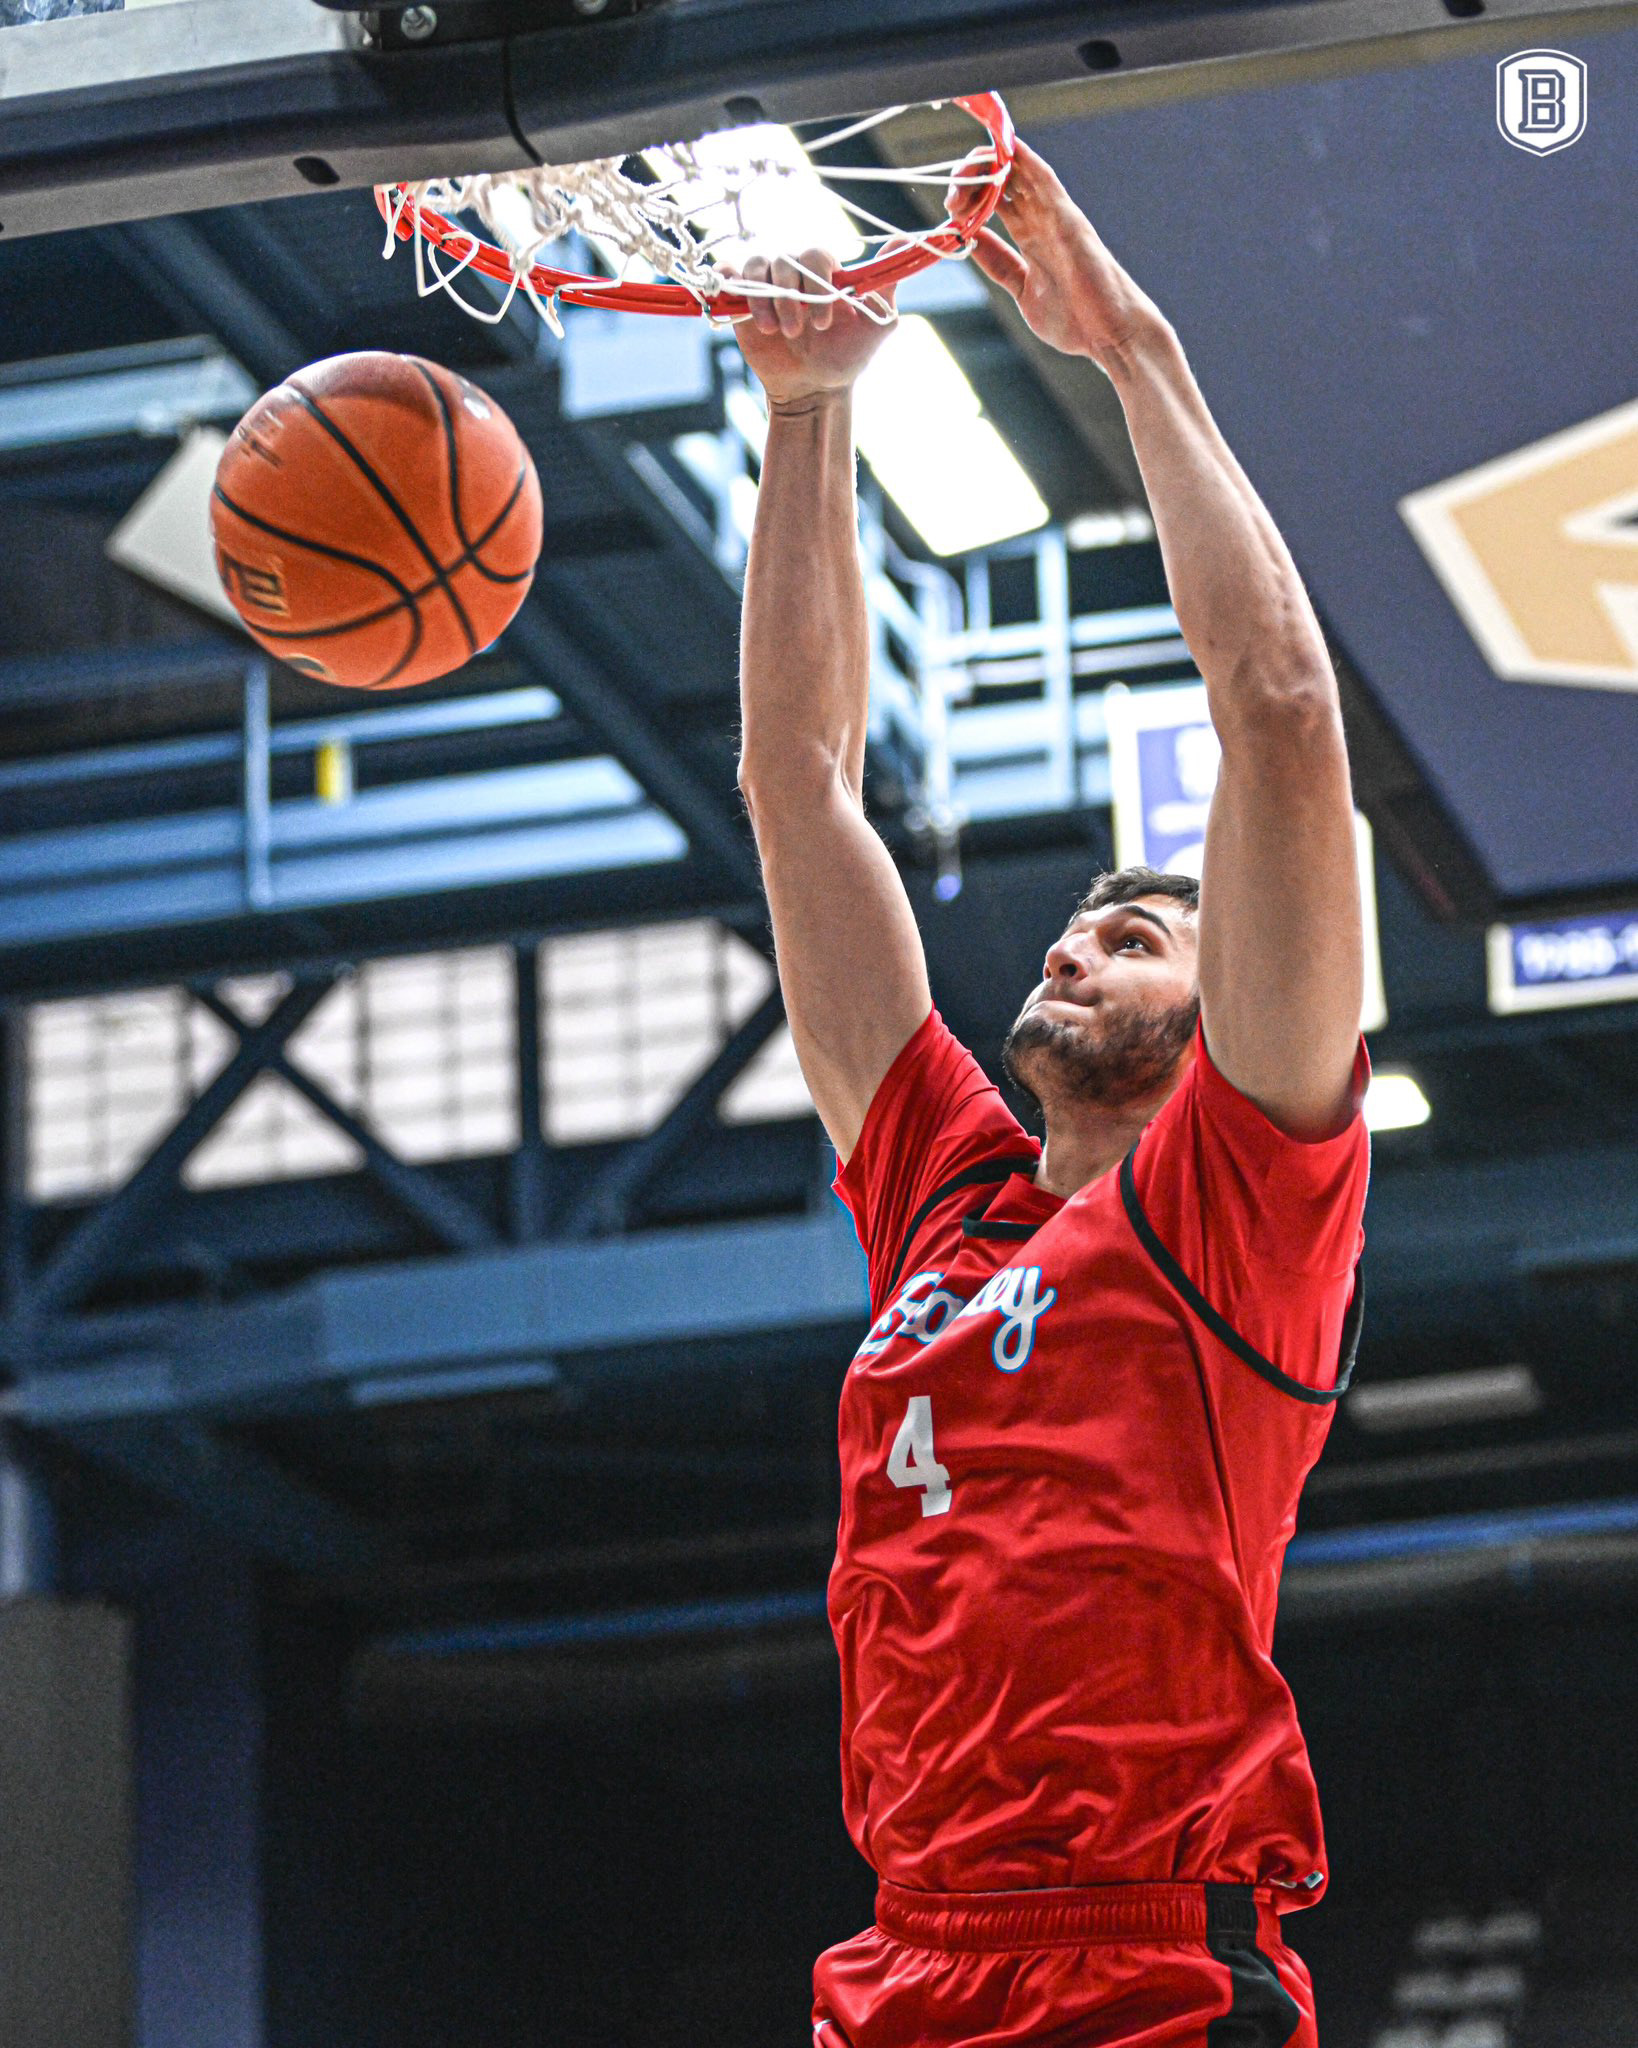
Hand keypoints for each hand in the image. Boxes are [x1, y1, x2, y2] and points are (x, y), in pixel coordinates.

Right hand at [730, 248, 897, 406]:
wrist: (813, 388)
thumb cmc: (846, 355)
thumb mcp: (875, 322)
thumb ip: (885, 285)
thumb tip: (903, 243)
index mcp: (824, 270)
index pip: (815, 255)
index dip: (817, 283)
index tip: (824, 322)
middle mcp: (794, 270)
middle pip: (784, 259)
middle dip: (790, 297)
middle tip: (797, 332)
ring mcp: (767, 282)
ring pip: (756, 266)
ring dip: (764, 298)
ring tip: (774, 330)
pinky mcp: (741, 299)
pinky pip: (729, 274)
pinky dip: (731, 282)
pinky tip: (743, 306)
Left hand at [954, 139, 1164, 369]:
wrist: (1108, 336)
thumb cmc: (1076, 320)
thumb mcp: (1023, 290)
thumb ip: (1001, 265)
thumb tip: (974, 243)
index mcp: (1031, 237)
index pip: (997, 201)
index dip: (970, 195)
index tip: (949, 206)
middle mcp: (1043, 220)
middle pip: (1003, 182)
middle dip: (972, 180)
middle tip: (950, 197)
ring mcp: (1056, 217)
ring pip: (1020, 175)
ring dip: (990, 167)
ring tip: (964, 171)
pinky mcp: (1069, 220)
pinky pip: (1045, 181)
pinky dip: (1026, 161)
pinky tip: (1007, 146)